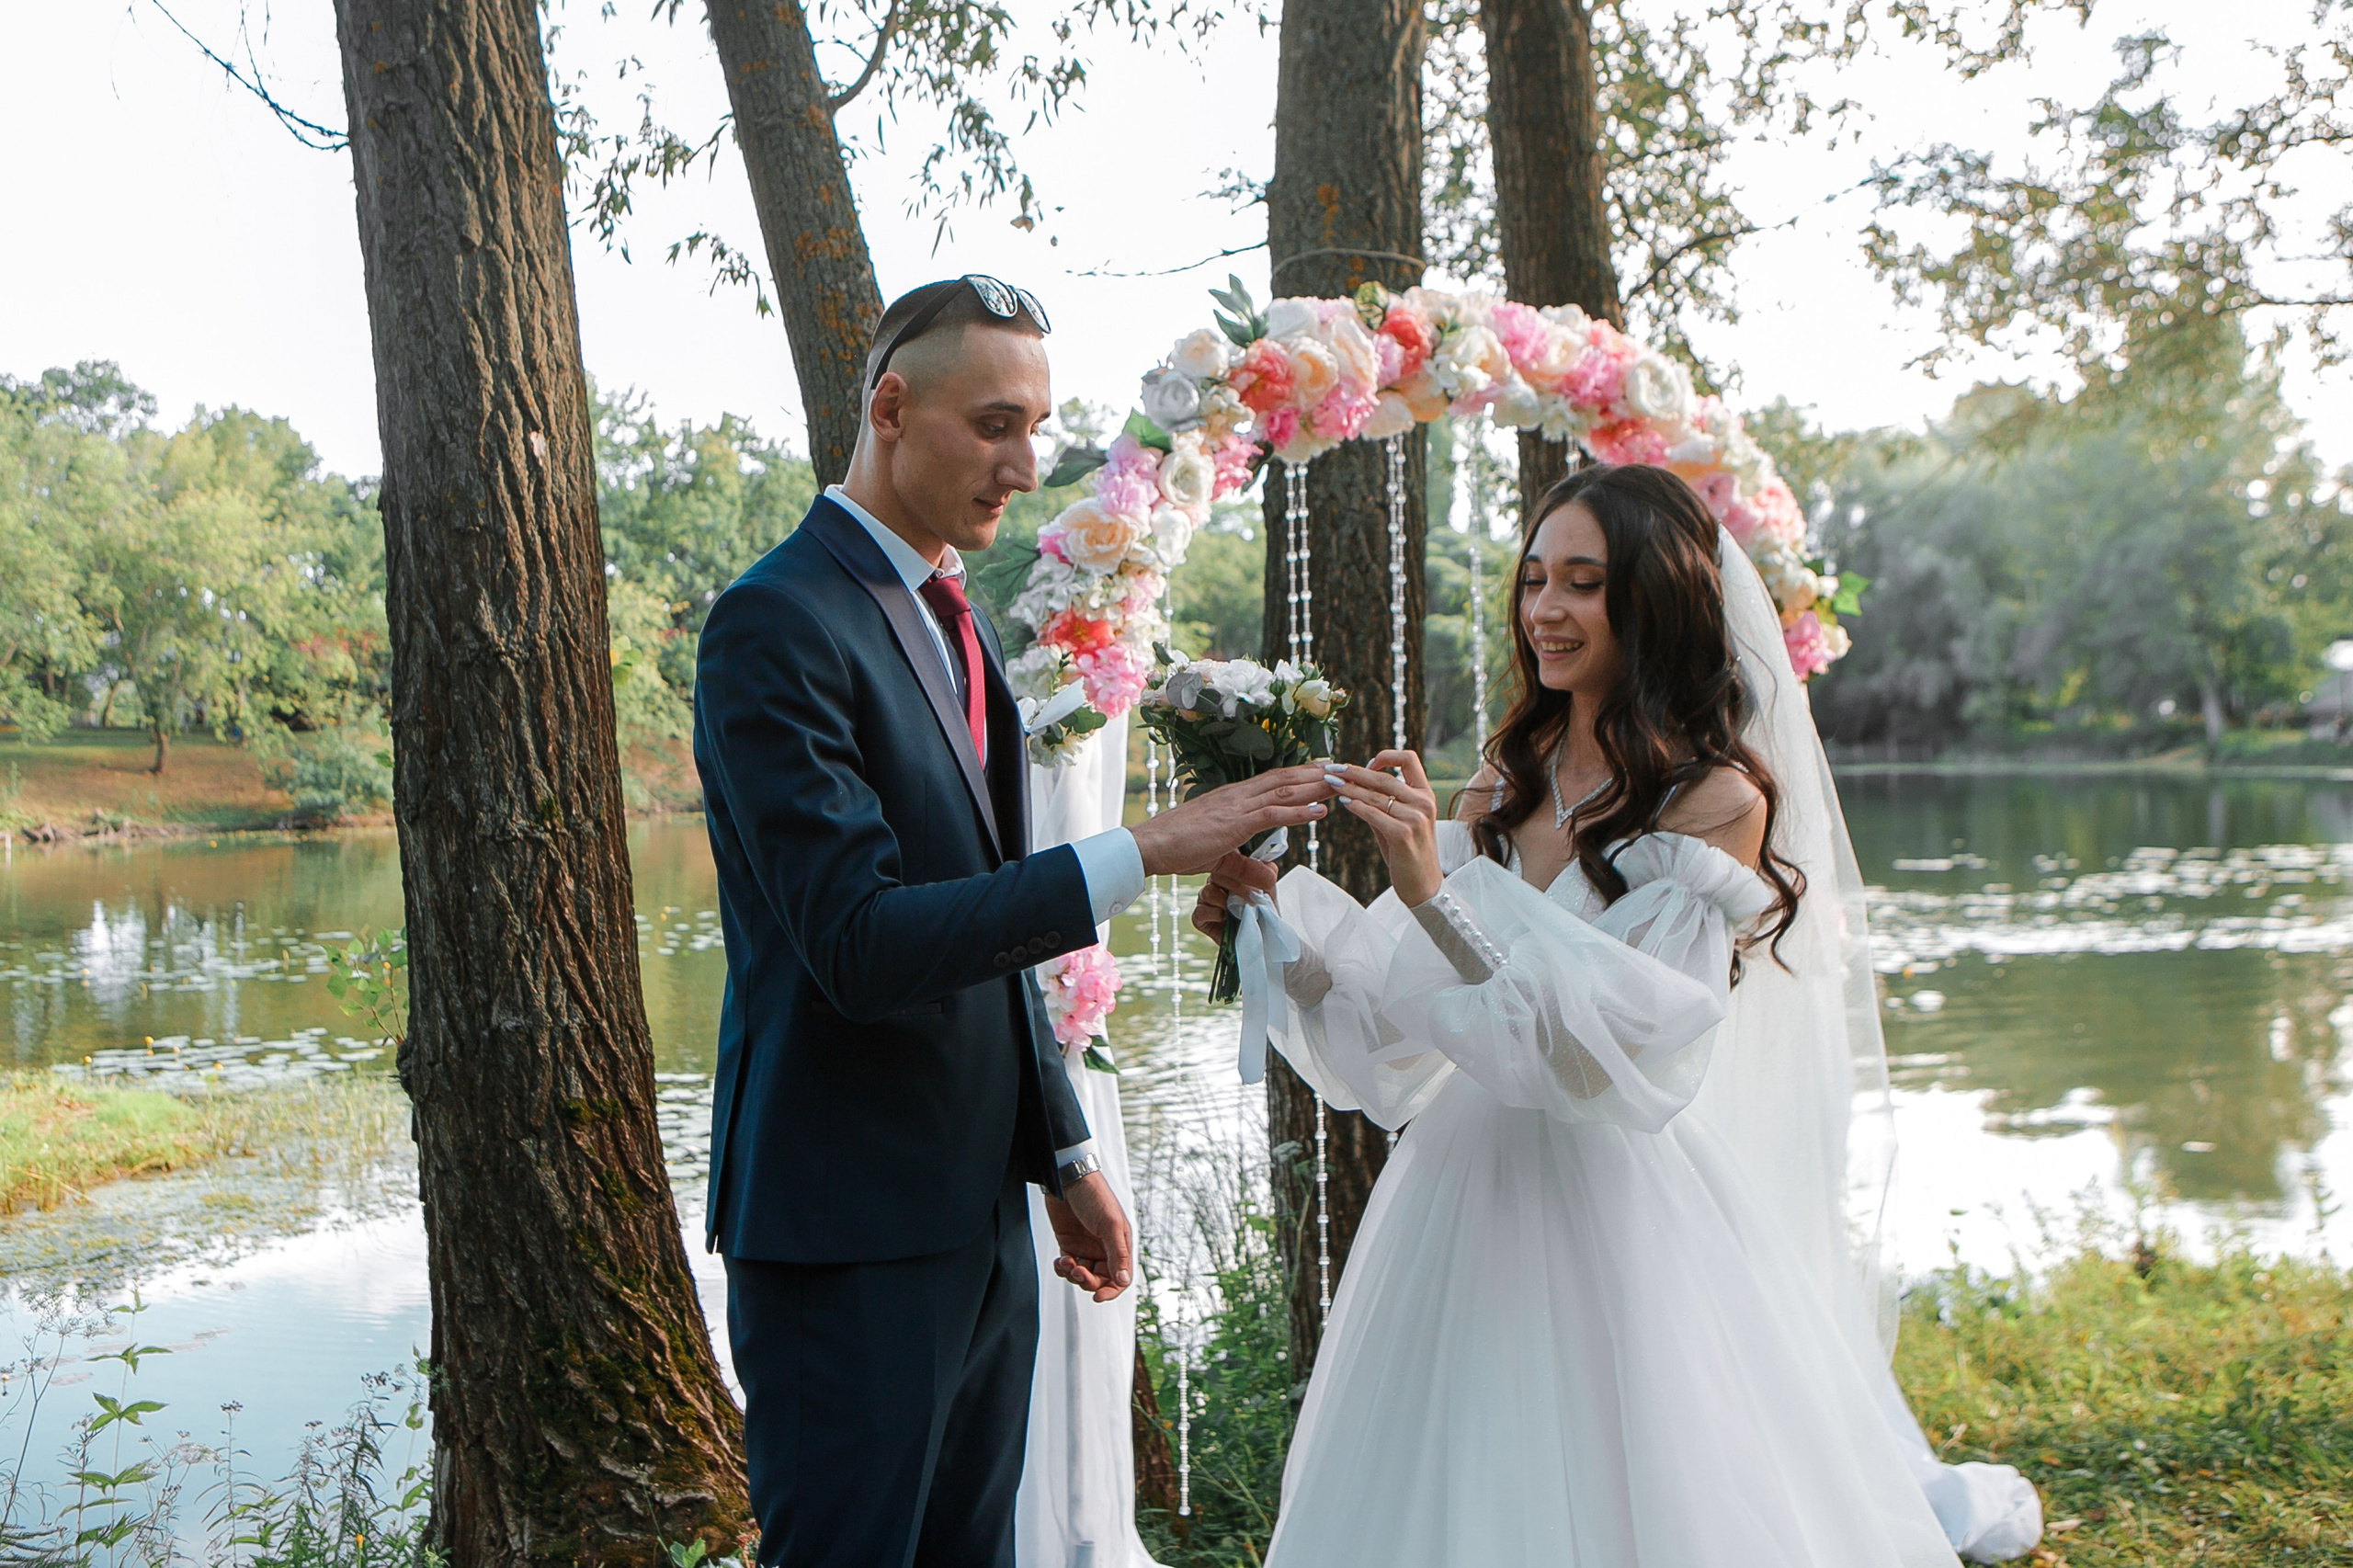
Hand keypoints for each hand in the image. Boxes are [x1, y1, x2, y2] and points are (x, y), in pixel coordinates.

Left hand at [1043, 1171, 1133, 1301]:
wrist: (1068, 1179)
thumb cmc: (1094, 1196)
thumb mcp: (1109, 1225)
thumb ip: (1117, 1254)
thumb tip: (1124, 1281)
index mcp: (1119, 1244)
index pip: (1120, 1277)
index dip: (1111, 1291)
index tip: (1098, 1297)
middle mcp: (1104, 1248)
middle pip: (1099, 1279)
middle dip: (1087, 1281)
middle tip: (1077, 1271)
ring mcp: (1086, 1247)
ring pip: (1082, 1275)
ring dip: (1073, 1274)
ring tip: (1066, 1262)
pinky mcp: (1069, 1244)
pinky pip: (1067, 1266)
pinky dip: (1062, 1269)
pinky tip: (1059, 1261)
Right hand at [1129, 765, 1336, 876]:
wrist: (1152, 845)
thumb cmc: (1178, 848)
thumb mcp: (1218, 856)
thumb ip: (1244, 864)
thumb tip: (1266, 877)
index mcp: (1234, 797)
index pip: (1274, 781)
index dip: (1301, 775)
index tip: (1325, 771)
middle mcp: (1239, 795)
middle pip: (1286, 779)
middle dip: (1317, 774)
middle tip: (1345, 769)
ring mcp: (1237, 806)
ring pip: (1285, 791)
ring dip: (1316, 787)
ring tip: (1342, 783)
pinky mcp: (1234, 823)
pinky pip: (1273, 815)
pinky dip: (1299, 811)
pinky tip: (1321, 811)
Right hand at [1192, 850, 1278, 940]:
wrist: (1262, 937)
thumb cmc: (1263, 911)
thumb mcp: (1269, 888)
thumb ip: (1267, 871)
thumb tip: (1265, 864)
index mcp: (1227, 873)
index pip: (1225, 862)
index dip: (1239, 870)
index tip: (1254, 883)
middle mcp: (1214, 884)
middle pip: (1215, 876)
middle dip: (1236, 887)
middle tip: (1251, 897)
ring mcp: (1205, 901)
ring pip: (1207, 892)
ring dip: (1225, 902)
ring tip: (1239, 910)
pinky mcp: (1200, 919)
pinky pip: (1200, 912)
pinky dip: (1214, 914)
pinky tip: (1225, 918)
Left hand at [1327, 751, 1442, 906]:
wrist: (1424, 886)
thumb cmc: (1408, 854)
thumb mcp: (1401, 823)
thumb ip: (1383, 804)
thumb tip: (1354, 787)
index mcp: (1425, 794)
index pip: (1408, 759)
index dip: (1385, 757)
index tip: (1366, 765)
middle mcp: (1423, 802)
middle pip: (1384, 777)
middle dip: (1353, 772)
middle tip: (1332, 769)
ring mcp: (1415, 818)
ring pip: (1375, 795)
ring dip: (1348, 788)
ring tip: (1330, 783)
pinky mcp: (1403, 834)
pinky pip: (1373, 814)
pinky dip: (1356, 806)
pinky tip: (1343, 802)